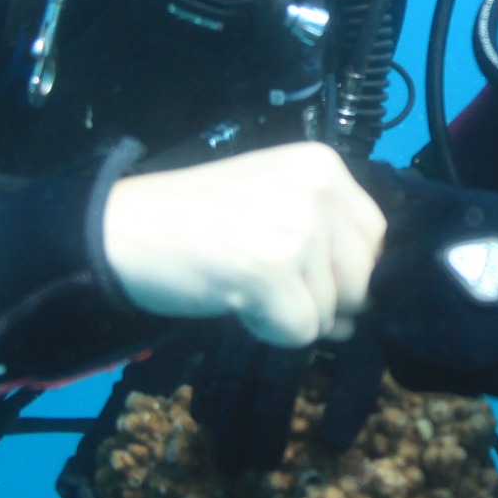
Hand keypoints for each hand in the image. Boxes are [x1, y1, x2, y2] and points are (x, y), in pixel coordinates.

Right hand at [102, 143, 384, 346]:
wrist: (120, 230)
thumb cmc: (195, 223)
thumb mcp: (275, 205)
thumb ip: (327, 240)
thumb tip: (368, 313)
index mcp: (323, 165)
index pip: (377, 240)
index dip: (344, 272)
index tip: (295, 270)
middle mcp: (318, 187)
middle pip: (365, 281)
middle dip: (322, 299)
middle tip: (262, 277)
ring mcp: (297, 226)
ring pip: (334, 312)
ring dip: (288, 314)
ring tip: (240, 280)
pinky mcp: (272, 268)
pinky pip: (300, 332)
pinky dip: (267, 330)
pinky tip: (233, 297)